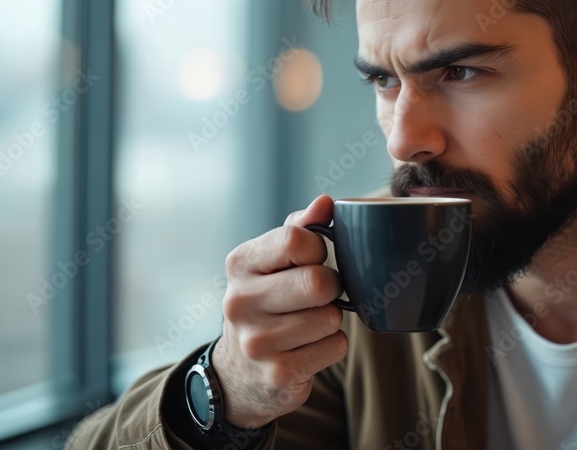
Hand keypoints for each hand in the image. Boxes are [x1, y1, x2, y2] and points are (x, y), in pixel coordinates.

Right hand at [212, 194, 347, 428]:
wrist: (240, 372)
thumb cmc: (268, 301)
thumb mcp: (273, 261)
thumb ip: (301, 228)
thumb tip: (325, 202)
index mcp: (240, 264)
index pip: (296, 239)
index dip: (318, 248)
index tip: (312, 259)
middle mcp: (240, 302)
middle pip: (318, 282)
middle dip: (330, 287)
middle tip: (318, 295)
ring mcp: (257, 342)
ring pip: (331, 317)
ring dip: (331, 318)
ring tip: (309, 322)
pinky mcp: (278, 373)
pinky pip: (336, 347)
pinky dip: (332, 345)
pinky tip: (308, 347)